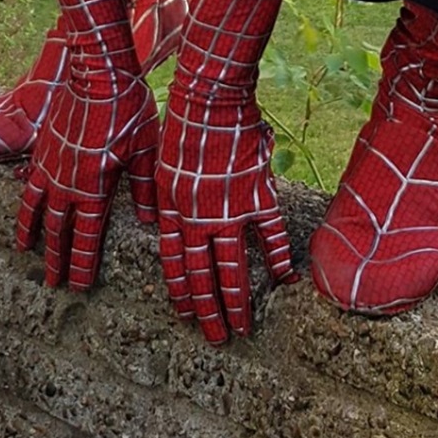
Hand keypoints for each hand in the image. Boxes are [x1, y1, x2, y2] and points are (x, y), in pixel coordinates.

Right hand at [14, 59, 157, 290]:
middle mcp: (67, 182)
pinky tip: (22, 212)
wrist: (97, 70)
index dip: (82, 263)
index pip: (87, 236)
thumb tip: (152, 222)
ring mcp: (51, 166)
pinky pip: (28, 184)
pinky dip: (24, 204)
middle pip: (59, 230)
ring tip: (27, 255)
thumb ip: (145, 187)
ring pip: (38, 210)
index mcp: (94, 187)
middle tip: (53, 283)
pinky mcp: (42, 149)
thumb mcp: (146, 148)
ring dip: (34, 236)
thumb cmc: (128, 107)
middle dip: (57, 259)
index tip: (77, 286)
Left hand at [156, 78, 295, 342]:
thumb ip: (159, 193)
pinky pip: (269, 235)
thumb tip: (154, 218)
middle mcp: (198, 217)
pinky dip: (277, 257)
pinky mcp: (256, 195)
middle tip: (215, 339)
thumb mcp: (158, 160)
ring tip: (242, 329)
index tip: (185, 315)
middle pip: (202, 274)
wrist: (208, 98)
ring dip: (236, 301)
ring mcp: (228, 209)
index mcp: (172, 209)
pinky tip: (284, 280)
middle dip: (208, 310)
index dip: (180, 290)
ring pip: (232, 266)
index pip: (174, 262)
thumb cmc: (180, 122)